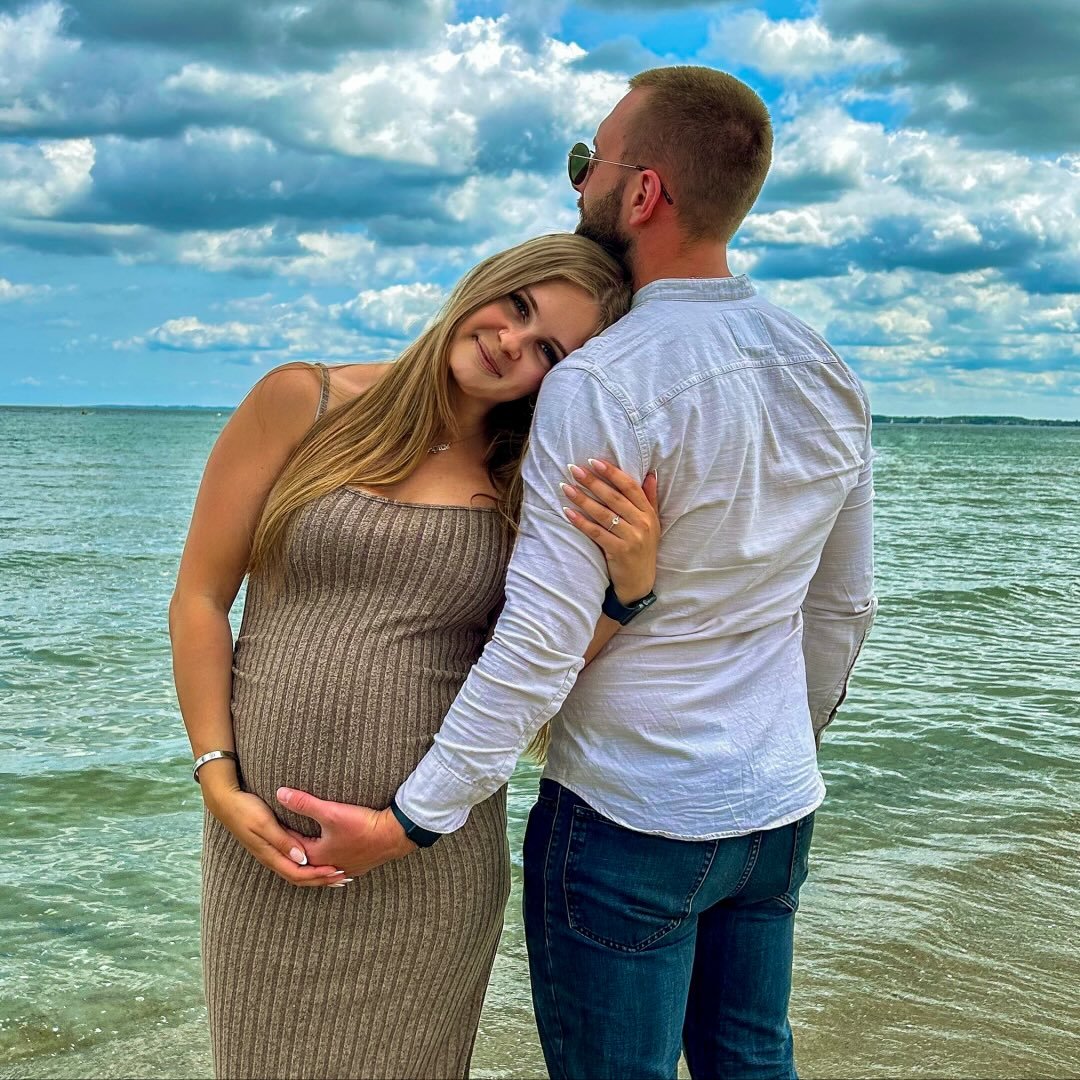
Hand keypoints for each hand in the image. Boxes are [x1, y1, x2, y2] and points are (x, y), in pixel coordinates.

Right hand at [205, 787, 346, 886]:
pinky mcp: (271, 846)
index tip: (337, 871)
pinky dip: (308, 866)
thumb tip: (302, 858)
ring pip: (296, 871)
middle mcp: (271, 858)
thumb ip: (283, 841)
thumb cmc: (246, 810)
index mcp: (270, 855)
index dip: (318, 875)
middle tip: (343, 878)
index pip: (298, 874)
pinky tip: (317, 861)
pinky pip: (292, 863)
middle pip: (299, 877)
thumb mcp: (265, 824)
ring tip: (334, 874)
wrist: (226, 802)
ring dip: (315, 875)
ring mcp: (270, 853)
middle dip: (321, 880)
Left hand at [277, 787, 417, 876]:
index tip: (270, 821)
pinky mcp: (358, 865)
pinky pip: (336, 864)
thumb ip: (303, 803)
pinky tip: (331, 855)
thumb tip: (280, 793)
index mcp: (316, 857)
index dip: (280, 831)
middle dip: (293, 846)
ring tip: (304, 845)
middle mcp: (328, 866)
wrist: (394, 835)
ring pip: (320, 864)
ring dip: (311, 855)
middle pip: (304, 857)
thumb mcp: (330, 811)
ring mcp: (344, 868)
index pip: (290, 845)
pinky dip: (328, 859)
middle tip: (283, 833)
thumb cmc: (362, 826)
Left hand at [561, 459, 659, 601]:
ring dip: (582, 499)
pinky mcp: (619, 552)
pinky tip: (567, 512)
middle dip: (592, 482)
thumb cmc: (642, 549)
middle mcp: (642, 524)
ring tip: (566, 487)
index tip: (593, 461)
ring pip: (603, 514)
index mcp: (649, 513)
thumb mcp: (652, 523)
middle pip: (614, 498)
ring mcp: (632, 538)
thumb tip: (650, 474)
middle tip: (574, 469)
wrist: (640, 582)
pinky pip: (596, 533)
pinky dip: (581, 522)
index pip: (630, 487)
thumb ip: (649, 499)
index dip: (612, 473)